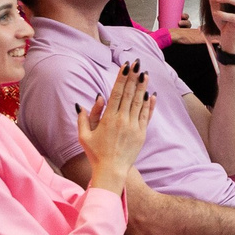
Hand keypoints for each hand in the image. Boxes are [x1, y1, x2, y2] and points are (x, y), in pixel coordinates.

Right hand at [75, 60, 153, 188]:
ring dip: (142, 87)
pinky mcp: (141, 134)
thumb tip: (91, 100)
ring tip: (145, 73)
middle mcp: (122, 120)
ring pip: (139, 102)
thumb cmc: (95, 153)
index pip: (116, 93)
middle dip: (133, 77)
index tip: (125, 66)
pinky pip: (146, 115)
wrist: (112, 171)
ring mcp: (134, 127)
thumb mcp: (83, 135)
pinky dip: (150, 104)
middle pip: (129, 94)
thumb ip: (85, 117)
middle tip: (137, 63)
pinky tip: (151, 94)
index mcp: (108, 119)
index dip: (122, 78)